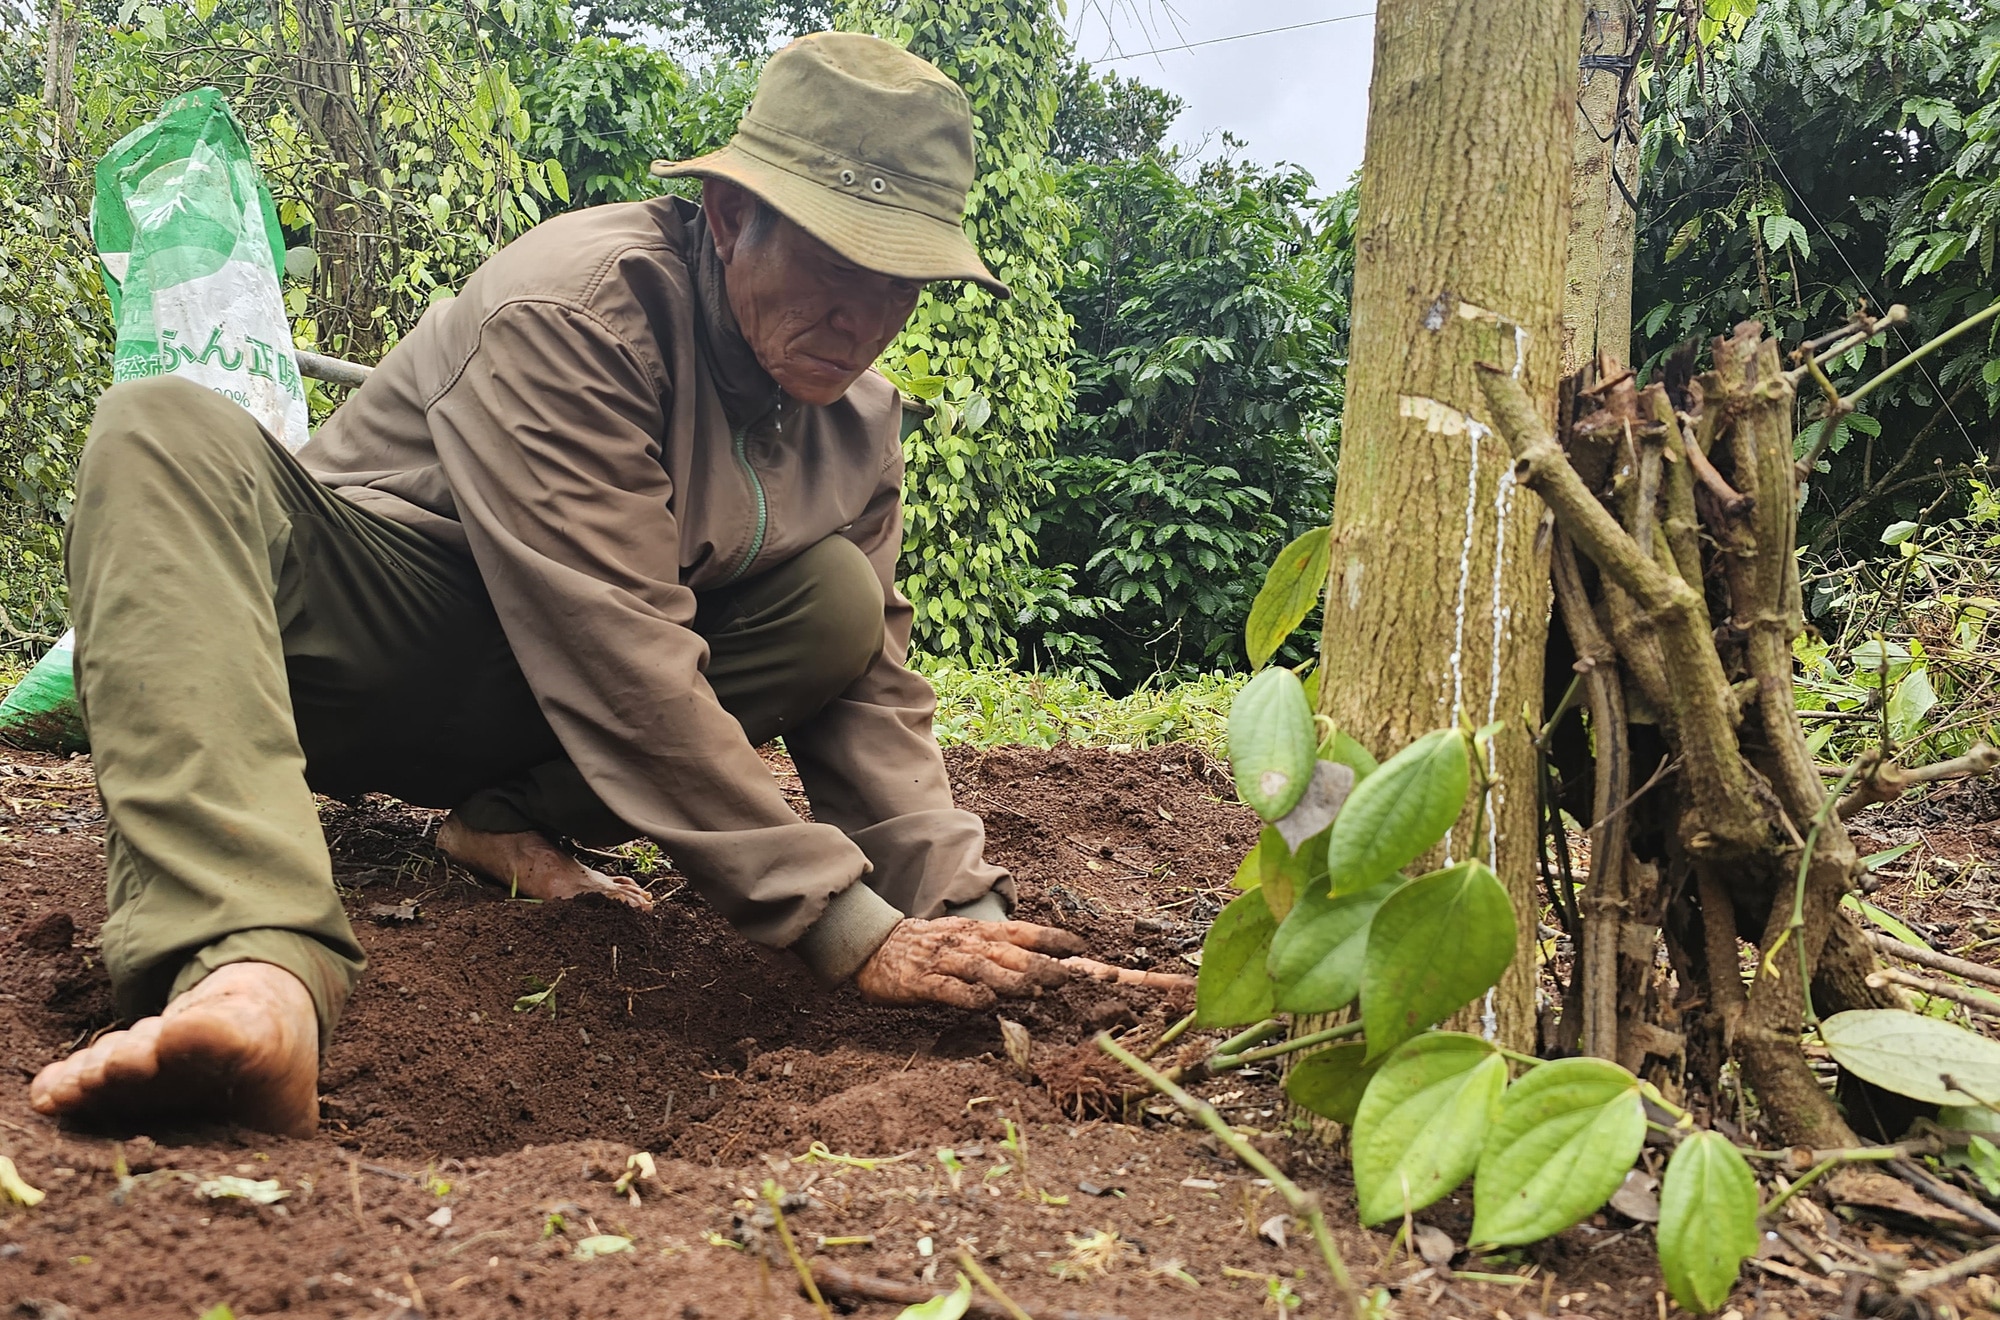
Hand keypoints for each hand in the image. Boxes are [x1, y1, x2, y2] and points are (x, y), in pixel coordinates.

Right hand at [855, 917, 1086, 1008]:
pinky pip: (948, 988)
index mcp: (978, 931)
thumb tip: (1041, 964)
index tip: (1079, 947)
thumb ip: (998, 951)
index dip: (1050, 938)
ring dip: (1011, 979)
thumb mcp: (965, 939)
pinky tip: (986, 1001)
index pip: (1020, 932)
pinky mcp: (922, 982)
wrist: (875, 947)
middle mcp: (965, 943)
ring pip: (983, 968)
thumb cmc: (928, 947)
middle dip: (1039, 964)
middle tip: (1066, 977)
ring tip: (1036, 991)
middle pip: (1008, 952)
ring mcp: (943, 961)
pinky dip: (969, 994)